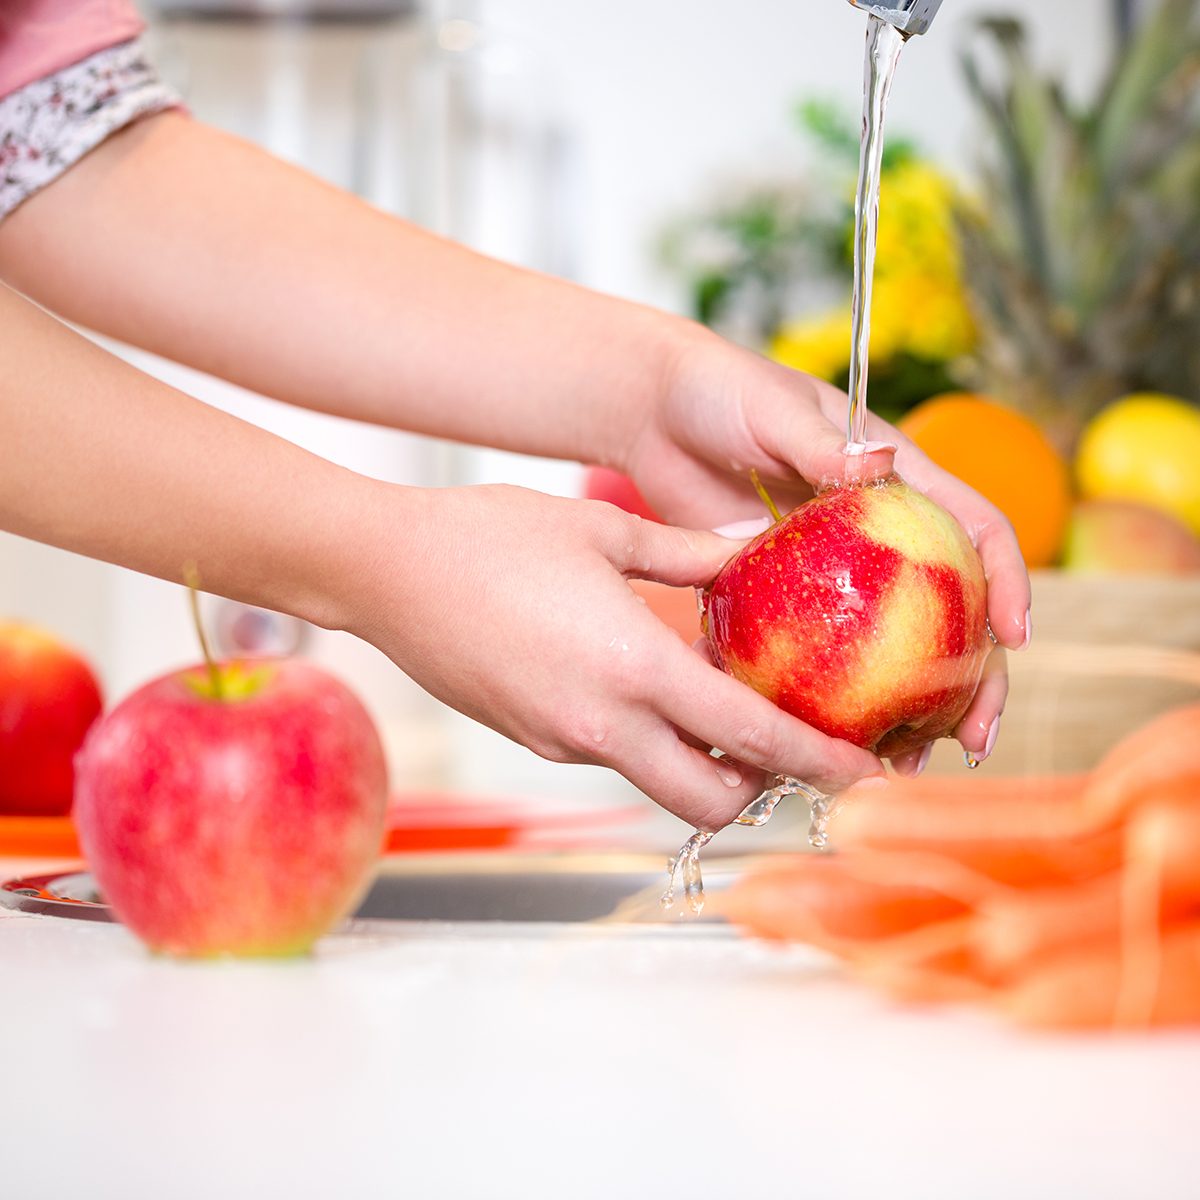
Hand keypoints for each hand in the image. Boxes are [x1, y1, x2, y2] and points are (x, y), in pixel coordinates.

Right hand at [347, 483, 885, 830]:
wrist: (382, 572)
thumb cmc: (485, 538)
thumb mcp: (602, 530)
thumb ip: (687, 556)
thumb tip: (747, 554)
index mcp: (633, 668)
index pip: (752, 736)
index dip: (818, 762)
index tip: (864, 772)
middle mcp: (602, 724)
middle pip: (710, 799)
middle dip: (761, 788)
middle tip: (790, 745)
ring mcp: (563, 741)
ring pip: (660, 782)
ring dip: (704, 764)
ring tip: (722, 706)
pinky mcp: (536, 738)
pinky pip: (614, 756)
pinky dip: (649, 740)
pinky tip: (649, 685)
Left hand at [620, 325, 1031, 771]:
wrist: (654, 415)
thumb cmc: (719, 392)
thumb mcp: (772, 410)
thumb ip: (821, 443)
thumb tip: (881, 462)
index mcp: (895, 479)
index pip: (972, 527)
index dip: (1005, 579)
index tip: (1015, 634)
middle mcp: (877, 533)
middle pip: (947, 610)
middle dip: (972, 676)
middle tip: (973, 735)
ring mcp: (834, 573)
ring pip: (888, 646)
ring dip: (908, 707)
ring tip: (907, 761)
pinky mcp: (784, 598)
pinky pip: (818, 654)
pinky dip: (830, 699)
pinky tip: (831, 744)